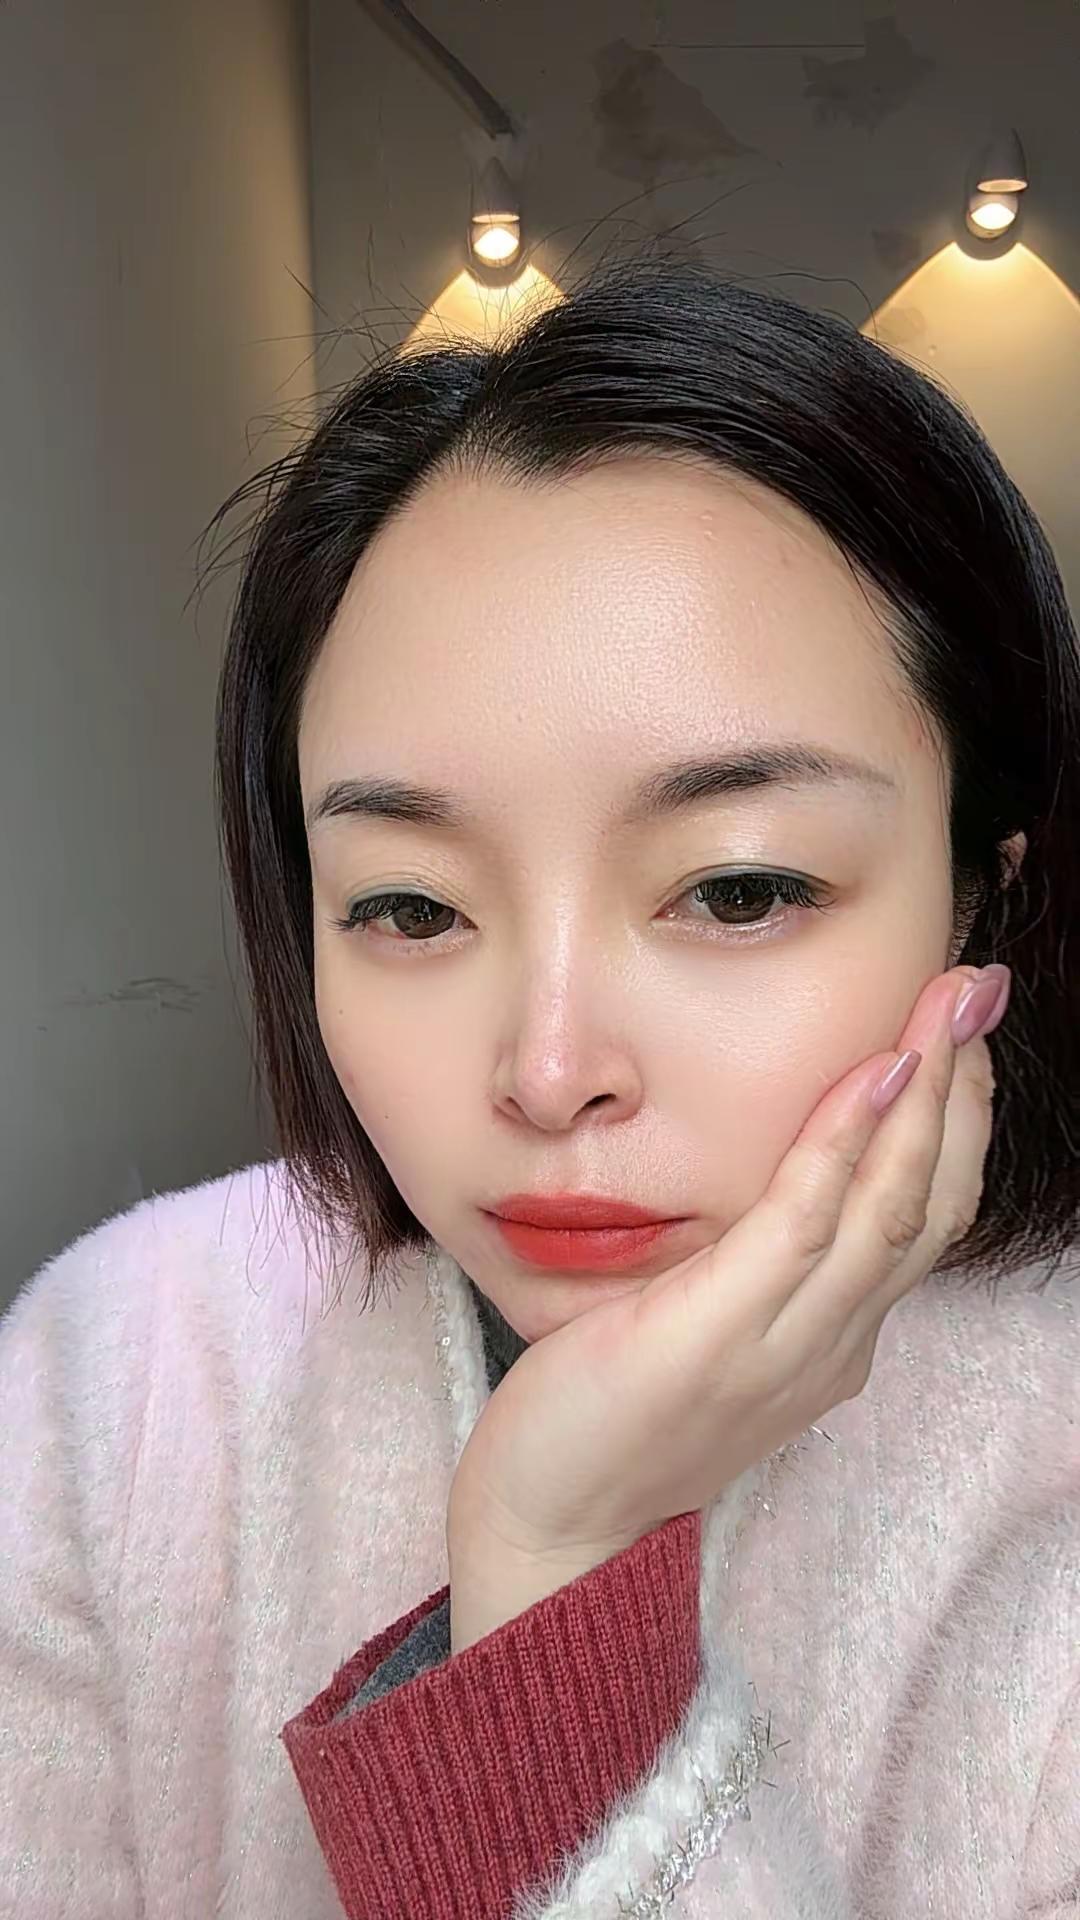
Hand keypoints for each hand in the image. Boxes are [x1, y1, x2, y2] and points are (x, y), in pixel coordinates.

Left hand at [446, 964, 1008, 1638]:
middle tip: (979, 986)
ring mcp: (784, 1346)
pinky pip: (803, 1225)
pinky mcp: (720, 1336)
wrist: (551, 1525)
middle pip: (931, 1203)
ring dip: (929, 1098)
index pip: (924, 1218)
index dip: (955, 1122)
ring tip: (948, 1005)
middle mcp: (831, 1344)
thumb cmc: (612, 1416)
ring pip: (890, 1208)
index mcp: (833, 1341)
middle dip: (965, 1088)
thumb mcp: (705, 1329)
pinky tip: (873, 1074)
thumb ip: (751, 1267)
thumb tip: (770, 1184)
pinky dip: (848, 1146)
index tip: (957, 1033)